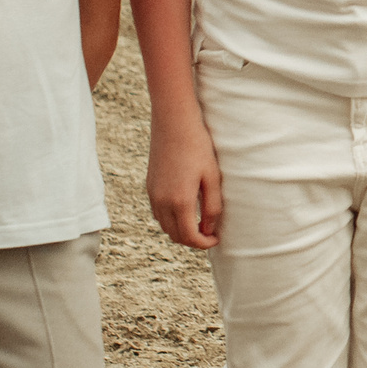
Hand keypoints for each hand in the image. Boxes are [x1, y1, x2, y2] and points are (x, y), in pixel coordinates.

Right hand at [146, 119, 223, 248]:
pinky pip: (158, 213)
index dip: (204, 244)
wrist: (174, 123)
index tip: (216, 239)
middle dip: (192, 240)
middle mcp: (162, 202)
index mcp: (179, 202)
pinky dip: (170, 219)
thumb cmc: (198, 148)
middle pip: (175, 236)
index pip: (189, 237)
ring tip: (199, 223)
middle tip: (209, 233)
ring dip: (180, 230)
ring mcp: (153, 194)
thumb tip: (209, 230)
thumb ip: (212, 207)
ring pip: (164, 226)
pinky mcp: (149, 186)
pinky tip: (184, 210)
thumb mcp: (212, 177)